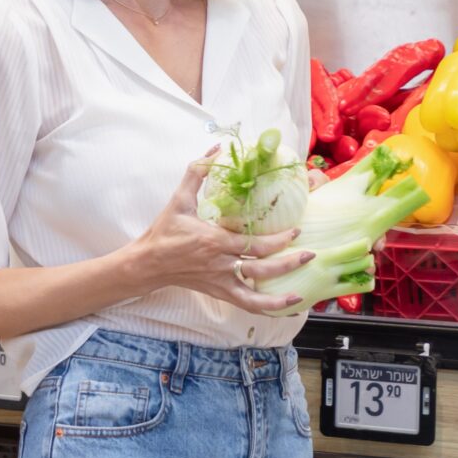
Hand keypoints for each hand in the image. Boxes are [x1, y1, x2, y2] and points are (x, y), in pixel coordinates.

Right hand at [130, 145, 314, 315]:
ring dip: (279, 296)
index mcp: (213, 240)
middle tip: (309, 253)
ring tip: (301, 294)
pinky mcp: (218, 291)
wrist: (148, 263)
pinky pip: (245, 304)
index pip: (252, 242)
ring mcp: (220, 281)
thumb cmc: (164, 231)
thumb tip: (215, 150)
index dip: (278, 239)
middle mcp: (220, 263)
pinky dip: (265, 308)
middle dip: (288, 262)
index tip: (296, 230)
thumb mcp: (179, 199)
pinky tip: (283, 306)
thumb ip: (197, 172)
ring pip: (254, 293)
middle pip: (260, 267)